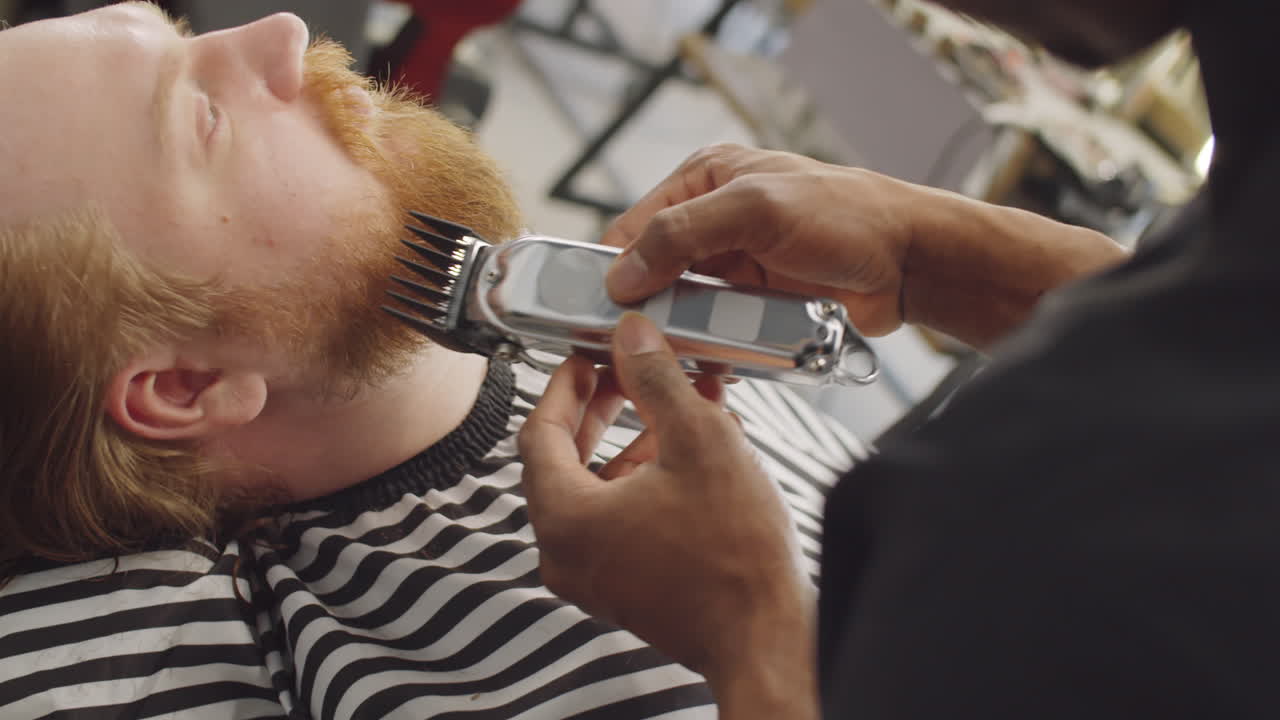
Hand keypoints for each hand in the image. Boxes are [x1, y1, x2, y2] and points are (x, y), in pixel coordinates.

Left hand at [519, 312, 817, 718]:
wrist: (766, 637)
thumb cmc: (732, 555)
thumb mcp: (698, 440)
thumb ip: (656, 380)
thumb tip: (632, 337)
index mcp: (565, 517)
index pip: (540, 431)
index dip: (565, 384)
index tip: (588, 357)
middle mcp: (566, 553)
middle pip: (566, 460)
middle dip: (603, 408)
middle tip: (628, 374)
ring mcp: (595, 576)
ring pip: (600, 489)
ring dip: (636, 441)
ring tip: (678, 405)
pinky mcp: (626, 588)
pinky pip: (622, 519)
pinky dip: (648, 481)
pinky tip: (694, 453)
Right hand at [603, 144, 916, 336]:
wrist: (910, 263)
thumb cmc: (850, 216)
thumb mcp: (755, 209)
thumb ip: (682, 234)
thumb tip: (625, 271)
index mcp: (707, 178)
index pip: (635, 226)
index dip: (617, 266)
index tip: (606, 306)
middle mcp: (715, 220)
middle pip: (654, 271)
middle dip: (649, 305)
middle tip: (643, 337)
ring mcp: (735, 264)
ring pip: (682, 306)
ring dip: (681, 330)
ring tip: (682, 351)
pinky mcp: (754, 302)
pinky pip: (715, 330)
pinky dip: (710, 347)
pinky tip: (713, 359)